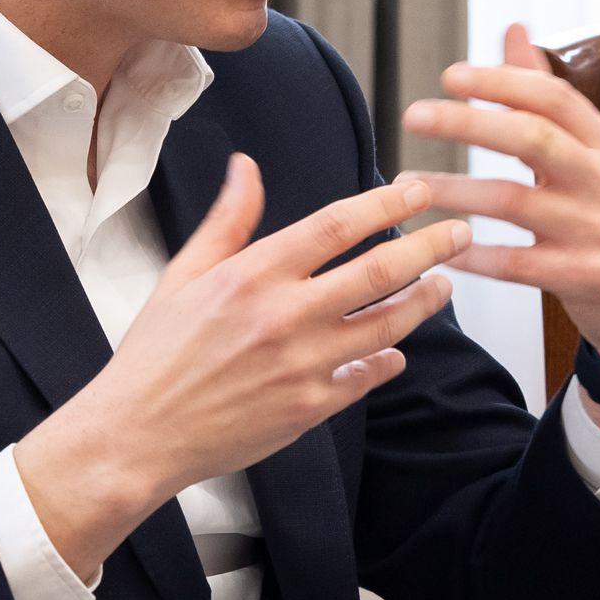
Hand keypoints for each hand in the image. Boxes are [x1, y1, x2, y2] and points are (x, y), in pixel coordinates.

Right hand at [14, 158, 471, 578]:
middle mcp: (283, 316)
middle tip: (460, 232)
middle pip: (379, 271)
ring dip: (424, 301)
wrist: (139, 434)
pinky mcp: (308, 408)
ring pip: (386, 324)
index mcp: (251, 274)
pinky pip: (366, 375)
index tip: (417, 190)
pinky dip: (389, 358)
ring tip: (444, 284)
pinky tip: (398, 349)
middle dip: (430, 247)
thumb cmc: (156, 353)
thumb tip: (245, 166)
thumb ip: (227, 221)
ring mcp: (301, 365)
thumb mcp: (183, 274)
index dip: (385, 203)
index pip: (336, 225)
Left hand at [402, 24, 599, 396]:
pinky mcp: (588, 276)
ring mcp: (598, 230)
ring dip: (455, 191)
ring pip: (515, 201)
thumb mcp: (593, 158)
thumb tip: (514, 31)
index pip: (554, 97)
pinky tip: (445, 248)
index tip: (450, 75)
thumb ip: (547, 97)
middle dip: (468, 122)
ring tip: (408, 185)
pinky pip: (520, 263)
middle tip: (414, 115)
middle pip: (532, 137)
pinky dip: (478, 255)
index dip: (501, 81)